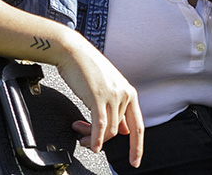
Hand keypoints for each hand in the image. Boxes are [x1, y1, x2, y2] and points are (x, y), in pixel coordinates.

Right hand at [57, 38, 144, 166]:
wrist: (73, 51)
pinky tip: (90, 145)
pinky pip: (99, 126)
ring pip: (108, 130)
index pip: (138, 126)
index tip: (135, 160)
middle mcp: (124, 94)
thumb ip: (118, 109)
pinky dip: (95, 139)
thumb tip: (124, 130)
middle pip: (117, 131)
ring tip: (81, 136)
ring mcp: (112, 96)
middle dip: (100, 139)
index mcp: (129, 93)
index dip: (138, 146)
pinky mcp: (98, 97)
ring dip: (92, 138)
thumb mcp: (109, 88)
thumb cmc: (87, 68)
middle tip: (85, 140)